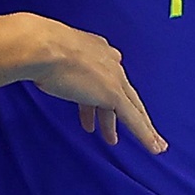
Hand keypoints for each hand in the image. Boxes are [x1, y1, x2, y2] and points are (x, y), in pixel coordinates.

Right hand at [22, 14, 167, 153]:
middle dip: (130, 111)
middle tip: (134, 127)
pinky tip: (154, 148)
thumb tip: (43, 73)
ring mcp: (113, 79)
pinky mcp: (113, 95)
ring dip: (140, 128)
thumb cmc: (39, 48)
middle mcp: (110, 61)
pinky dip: (146, 135)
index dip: (103, 95)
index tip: (99, 107)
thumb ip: (55, 62)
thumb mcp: (50, 53)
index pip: (106, 75)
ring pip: (134, 108)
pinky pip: (135, 120)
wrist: (43, 47)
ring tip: (145, 144)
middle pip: (124, 93)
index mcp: (97, 49)